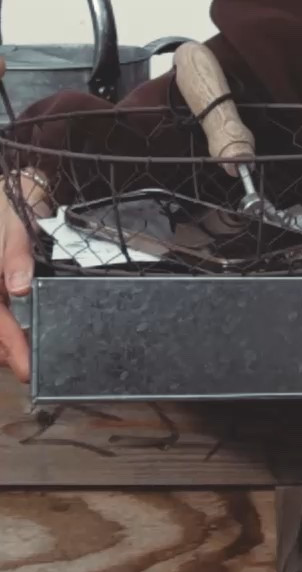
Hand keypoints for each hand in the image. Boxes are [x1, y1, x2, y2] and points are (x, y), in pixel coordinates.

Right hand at [0, 171, 49, 384]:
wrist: (2, 202)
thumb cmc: (2, 211)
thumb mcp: (11, 226)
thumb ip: (16, 255)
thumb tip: (20, 288)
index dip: (11, 346)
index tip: (26, 369)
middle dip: (6, 352)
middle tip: (29, 367)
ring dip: (3, 343)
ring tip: (23, 354)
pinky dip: (3, 330)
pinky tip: (15, 333)